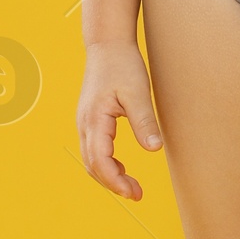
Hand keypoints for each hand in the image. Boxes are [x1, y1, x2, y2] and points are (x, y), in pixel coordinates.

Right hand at [77, 42, 163, 199]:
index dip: (115, 181)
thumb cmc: (123, 65)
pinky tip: (122, 167)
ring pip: (90, 159)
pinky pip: (93, 149)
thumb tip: (154, 150)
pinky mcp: (90, 119)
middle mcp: (85, 123)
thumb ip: (144, 121)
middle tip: (137, 195)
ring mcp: (85, 121)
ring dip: (108, 176)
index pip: (99, 161)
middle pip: (92, 165)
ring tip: (131, 187)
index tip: (134, 193)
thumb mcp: (138, 93)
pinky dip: (105, 163)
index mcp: (95, 119)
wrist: (107, 44)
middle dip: (113, 184)